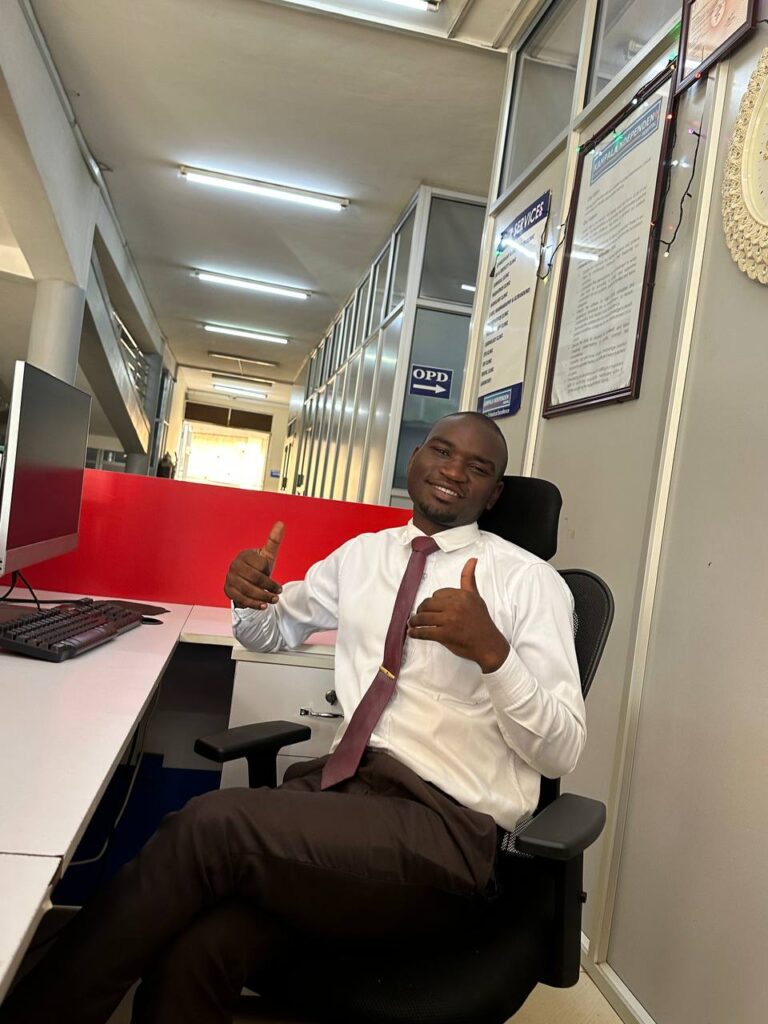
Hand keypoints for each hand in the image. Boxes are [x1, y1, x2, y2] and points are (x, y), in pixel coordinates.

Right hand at [224, 521, 284, 609]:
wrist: (247, 583)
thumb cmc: (259, 567)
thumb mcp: (267, 555)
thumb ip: (274, 541)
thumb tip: (281, 523)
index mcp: (244, 555)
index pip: (260, 565)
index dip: (269, 572)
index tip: (273, 576)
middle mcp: (234, 566)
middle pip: (255, 578)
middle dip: (269, 586)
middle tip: (279, 591)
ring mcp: (230, 579)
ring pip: (249, 590)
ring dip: (264, 597)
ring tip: (275, 599)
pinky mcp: (228, 591)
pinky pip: (242, 599)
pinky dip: (254, 604)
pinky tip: (264, 606)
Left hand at [407, 558, 509, 673]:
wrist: (488, 644)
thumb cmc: (481, 621)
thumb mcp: (476, 597)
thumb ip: (469, 579)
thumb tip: (472, 559)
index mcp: (462, 595)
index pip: (437, 594)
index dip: (432, 601)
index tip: (431, 607)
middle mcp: (455, 605)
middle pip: (428, 604)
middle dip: (420, 610)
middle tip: (417, 615)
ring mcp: (449, 620)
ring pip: (423, 617)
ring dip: (414, 621)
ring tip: (412, 623)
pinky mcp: (445, 635)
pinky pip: (424, 632)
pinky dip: (415, 633)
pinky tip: (412, 633)